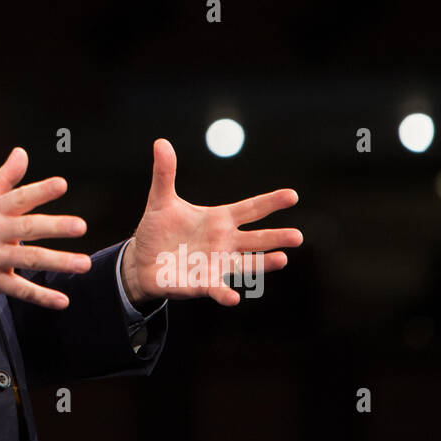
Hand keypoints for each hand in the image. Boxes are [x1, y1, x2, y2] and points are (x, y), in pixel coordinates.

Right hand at [0, 147, 90, 308]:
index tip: (61, 184)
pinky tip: (62, 300)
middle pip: (27, 228)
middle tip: (80, 226)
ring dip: (57, 262)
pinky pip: (20, 290)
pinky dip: (42, 297)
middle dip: (55, 227)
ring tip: (83, 263)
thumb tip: (22, 153)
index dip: (40, 190)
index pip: (18, 197)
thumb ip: (6, 177)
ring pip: (28, 259)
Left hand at [121, 138, 301, 305]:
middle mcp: (224, 243)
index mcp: (219, 220)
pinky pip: (217, 288)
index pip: (249, 209)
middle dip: (275, 237)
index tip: (292, 195)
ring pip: (246, 264)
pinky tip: (233, 298)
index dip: (270, 202)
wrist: (143, 260)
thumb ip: (165, 173)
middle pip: (255, 239)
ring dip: (263, 263)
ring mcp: (216, 264)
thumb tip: (160, 142)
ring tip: (282, 260)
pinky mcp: (202, 283)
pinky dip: (225, 293)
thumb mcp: (161, 200)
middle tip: (298, 236)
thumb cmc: (159, 229)